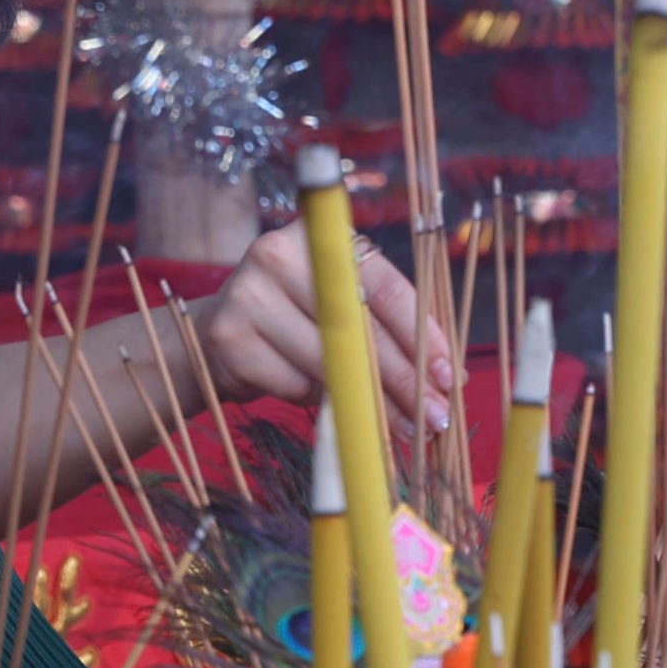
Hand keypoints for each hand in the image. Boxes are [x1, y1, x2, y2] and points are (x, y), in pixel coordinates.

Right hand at [196, 216, 445, 432]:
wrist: (217, 334)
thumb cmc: (297, 319)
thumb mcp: (340, 306)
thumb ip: (386, 326)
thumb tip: (447, 378)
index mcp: (321, 237)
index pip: (384, 287)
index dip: (422, 336)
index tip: (450, 377)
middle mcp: (281, 253)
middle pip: (359, 328)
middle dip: (404, 379)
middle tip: (435, 417)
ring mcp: (248, 293)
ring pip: (327, 361)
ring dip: (371, 404)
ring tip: (401, 430)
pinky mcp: (229, 336)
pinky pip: (292, 383)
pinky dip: (316, 401)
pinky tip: (326, 405)